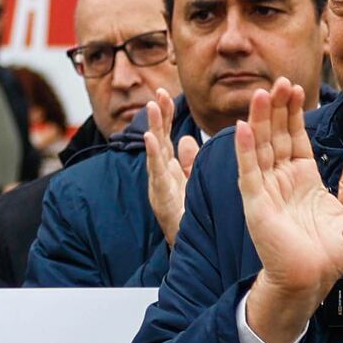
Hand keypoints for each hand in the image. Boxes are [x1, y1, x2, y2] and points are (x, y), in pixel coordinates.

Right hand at [144, 105, 194, 243]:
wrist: (189, 248)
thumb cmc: (189, 217)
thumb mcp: (191, 185)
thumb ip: (188, 163)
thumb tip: (186, 139)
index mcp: (169, 170)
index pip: (166, 136)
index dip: (165, 116)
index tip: (165, 93)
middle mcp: (161, 175)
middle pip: (159, 140)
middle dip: (158, 116)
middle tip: (158, 93)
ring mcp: (159, 186)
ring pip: (155, 153)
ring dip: (152, 128)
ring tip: (151, 108)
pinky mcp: (161, 198)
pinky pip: (157, 174)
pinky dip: (152, 155)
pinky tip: (151, 138)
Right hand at [230, 79, 342, 342]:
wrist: (313, 281)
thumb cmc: (328, 253)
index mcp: (301, 179)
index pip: (294, 138)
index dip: (293, 113)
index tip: (296, 88)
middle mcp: (280, 181)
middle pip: (275, 136)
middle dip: (276, 108)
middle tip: (280, 80)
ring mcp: (266, 191)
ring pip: (260, 148)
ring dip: (259, 120)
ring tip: (261, 93)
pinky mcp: (256, 206)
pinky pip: (249, 173)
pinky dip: (245, 150)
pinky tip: (242, 128)